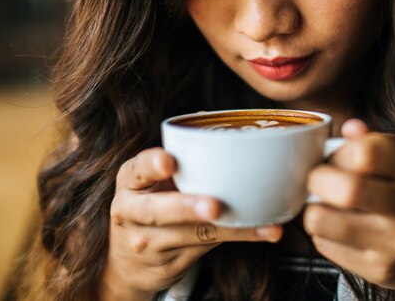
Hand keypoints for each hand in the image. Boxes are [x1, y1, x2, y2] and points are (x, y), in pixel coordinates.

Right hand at [103, 148, 282, 300]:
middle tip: (214, 205)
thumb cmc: (151, 206)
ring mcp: (147, 243)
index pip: (137, 170)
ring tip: (256, 223)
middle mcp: (131, 213)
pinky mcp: (169, 263)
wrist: (129, 264)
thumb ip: (179, 162)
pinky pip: (208, 247)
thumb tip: (223, 130)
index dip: (151, 165)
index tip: (170, 161)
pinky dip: (240, 236)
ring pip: (190, 234)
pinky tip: (266, 231)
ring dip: (227, 227)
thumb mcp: (152, 182)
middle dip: (186, 207)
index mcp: (130, 181)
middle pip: (156, 211)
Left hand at [304, 120, 394, 295]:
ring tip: (322, 203)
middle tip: (317, 180)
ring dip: (312, 208)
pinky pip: (326, 246)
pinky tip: (335, 227)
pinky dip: (321, 233)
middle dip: (317, 179)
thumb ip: (377, 141)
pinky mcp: (380, 268)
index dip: (339, 153)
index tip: (336, 158)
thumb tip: (350, 128)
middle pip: (346, 188)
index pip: (366, 152)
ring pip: (325, 220)